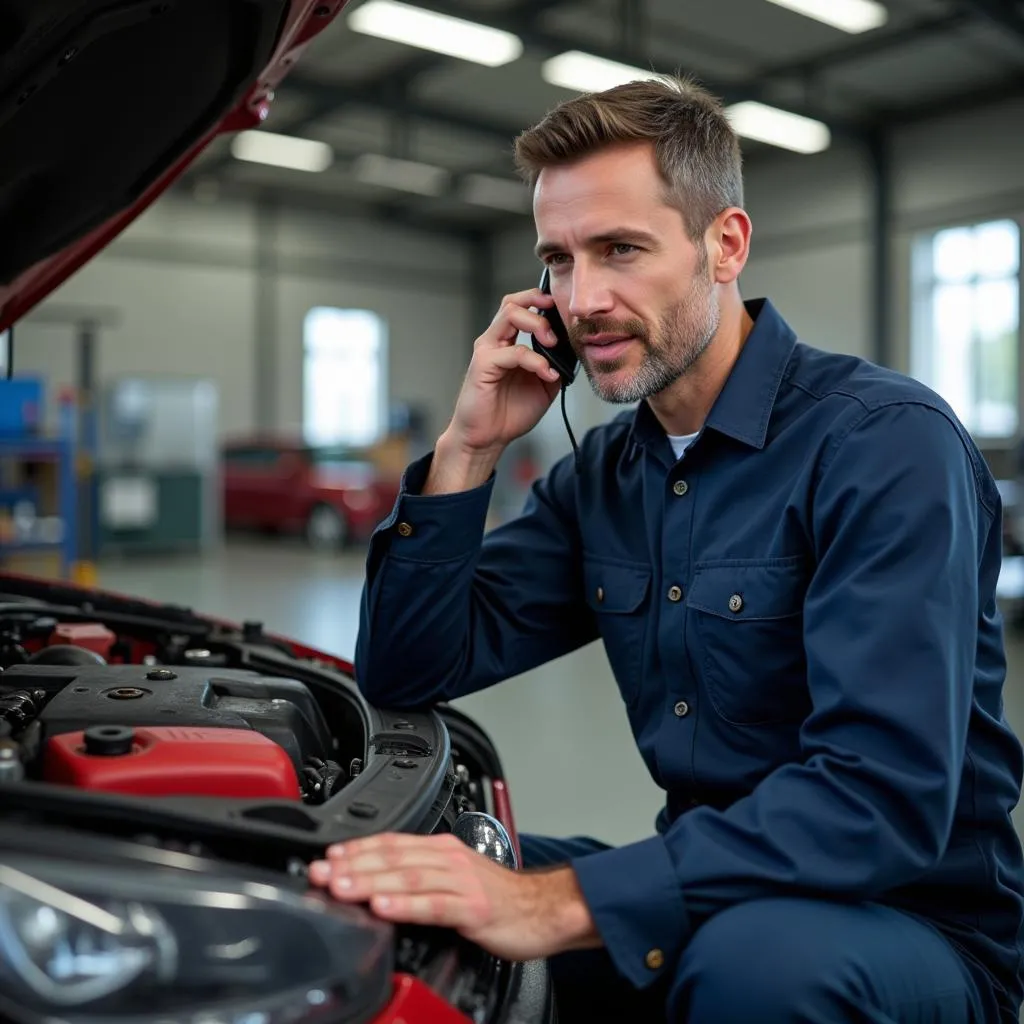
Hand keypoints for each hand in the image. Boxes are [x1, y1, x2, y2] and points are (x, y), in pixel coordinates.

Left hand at [307, 832, 600, 961]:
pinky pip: (434, 905)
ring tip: (340, 888)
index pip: (391, 842)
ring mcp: (462, 882)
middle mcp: (449, 859)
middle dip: (352, 864)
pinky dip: (406, 905)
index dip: (356, 848)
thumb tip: (378, 882)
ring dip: (370, 881)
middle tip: (319, 872)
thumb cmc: (501, 896)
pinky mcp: (474, 908)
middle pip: (393, 857)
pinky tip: (384, 908)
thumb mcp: (457, 878)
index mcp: (442, 849)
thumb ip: (421, 876)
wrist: (546, 908)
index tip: (325, 857)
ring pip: (408, 877)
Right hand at [445, 288, 565, 455]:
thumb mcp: (544, 386)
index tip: (563, 310)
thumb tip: (573, 352)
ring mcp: (487, 350)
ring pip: (510, 315)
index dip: (541, 301)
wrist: (487, 438)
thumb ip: (555, 365)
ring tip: (552, 345)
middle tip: (557, 328)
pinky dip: (536, 360)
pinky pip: (513, 352)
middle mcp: (495, 341)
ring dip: (537, 325)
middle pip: (512, 302)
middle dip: (539, 305)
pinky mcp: (483, 364)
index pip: (521, 307)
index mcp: (507, 342)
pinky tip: (547, 373)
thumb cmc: (509, 413)